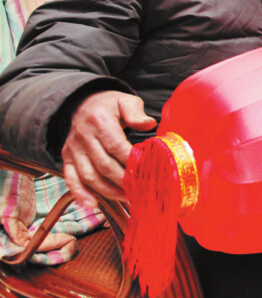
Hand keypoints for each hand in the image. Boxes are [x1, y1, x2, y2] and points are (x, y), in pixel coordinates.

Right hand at [61, 91, 156, 207]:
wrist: (82, 103)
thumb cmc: (109, 105)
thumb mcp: (125, 101)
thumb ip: (136, 113)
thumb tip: (149, 124)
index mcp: (99, 121)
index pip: (116, 145)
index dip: (131, 161)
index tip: (147, 171)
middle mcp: (83, 136)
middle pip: (104, 165)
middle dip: (123, 180)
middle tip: (141, 191)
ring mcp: (73, 149)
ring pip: (89, 176)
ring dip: (108, 191)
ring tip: (127, 198)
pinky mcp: (67, 159)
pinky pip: (71, 179)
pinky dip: (80, 194)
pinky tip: (93, 205)